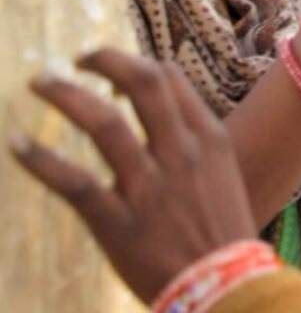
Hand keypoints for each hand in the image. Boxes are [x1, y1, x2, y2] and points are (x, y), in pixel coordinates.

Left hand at [9, 48, 255, 302]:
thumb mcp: (224, 179)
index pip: (170, 80)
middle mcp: (180, 154)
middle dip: (105, 61)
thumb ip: (196, 150)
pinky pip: (73, 181)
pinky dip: (40, 159)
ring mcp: (150, 186)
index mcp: (208, 141)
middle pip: (142, 84)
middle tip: (77, 59)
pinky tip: (17, 143)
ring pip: (103, 122)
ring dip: (66, 95)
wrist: (231, 289)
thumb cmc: (225, 238)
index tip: (113, 73)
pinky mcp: (118, 220)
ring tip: (41, 83)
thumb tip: (167, 130)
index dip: (137, 66)